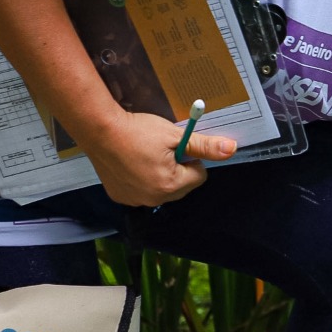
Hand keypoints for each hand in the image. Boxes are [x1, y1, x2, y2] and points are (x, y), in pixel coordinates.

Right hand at [79, 110, 236, 206]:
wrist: (100, 131)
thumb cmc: (139, 131)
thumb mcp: (175, 135)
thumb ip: (205, 146)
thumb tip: (232, 149)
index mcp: (171, 184)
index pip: (199, 176)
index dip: (192, 158)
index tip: (178, 146)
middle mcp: (154, 199)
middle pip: (182, 186)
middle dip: (178, 169)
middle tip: (162, 150)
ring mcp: (136, 200)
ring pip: (163, 190)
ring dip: (161, 175)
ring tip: (146, 155)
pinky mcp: (121, 197)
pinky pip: (142, 192)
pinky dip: (142, 180)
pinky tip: (132, 164)